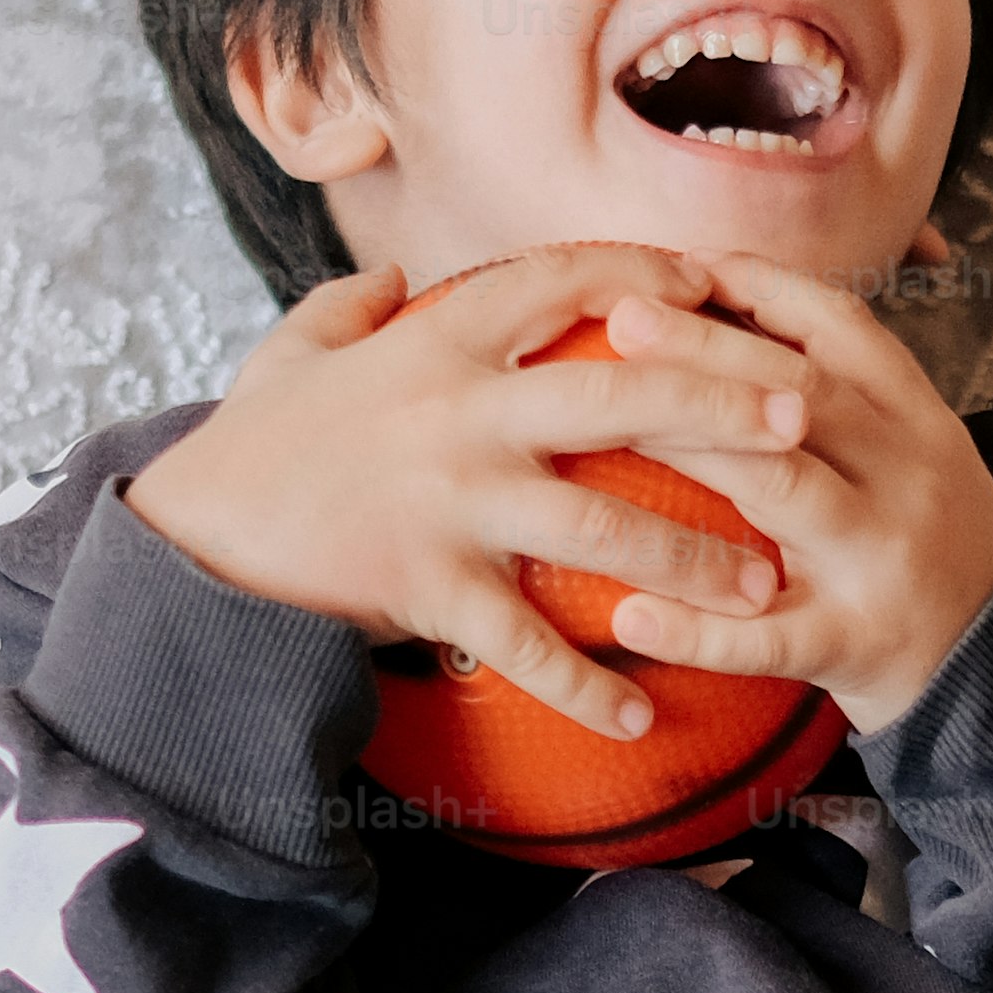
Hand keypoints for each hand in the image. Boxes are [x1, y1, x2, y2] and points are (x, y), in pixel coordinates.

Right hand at [119, 242, 821, 743]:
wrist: (188, 543)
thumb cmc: (252, 447)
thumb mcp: (295, 353)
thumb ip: (354, 305)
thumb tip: (394, 274)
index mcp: (436, 342)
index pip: (562, 280)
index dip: (646, 274)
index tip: (719, 286)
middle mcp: (456, 412)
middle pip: (618, 394)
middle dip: (720, 404)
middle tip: (804, 420)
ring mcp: (447, 502)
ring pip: (600, 522)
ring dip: (690, 556)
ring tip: (764, 583)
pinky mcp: (427, 587)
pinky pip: (526, 645)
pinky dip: (588, 687)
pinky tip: (645, 717)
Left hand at [592, 254, 992, 735]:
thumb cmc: (931, 546)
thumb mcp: (915, 453)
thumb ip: (844, 396)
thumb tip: (726, 313)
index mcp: (920, 421)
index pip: (843, 329)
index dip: (762, 287)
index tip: (684, 263)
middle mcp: (907, 478)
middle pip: (799, 393)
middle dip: (704, 348)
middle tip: (620, 319)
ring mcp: (881, 561)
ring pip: (781, 487)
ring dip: (688, 447)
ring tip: (604, 422)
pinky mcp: (854, 644)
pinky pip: (768, 638)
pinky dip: (696, 629)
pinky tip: (629, 616)